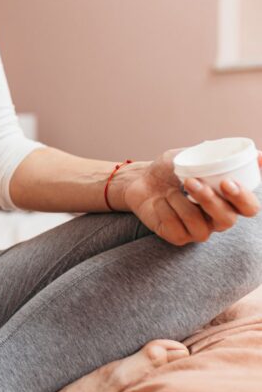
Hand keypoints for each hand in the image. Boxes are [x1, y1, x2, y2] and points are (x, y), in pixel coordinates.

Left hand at [120, 149, 260, 245]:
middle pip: (227, 220)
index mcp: (228, 201)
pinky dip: (166, 211)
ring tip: (170, 190)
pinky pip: (176, 230)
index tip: (228, 182)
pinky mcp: (177, 237)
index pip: (249, 208)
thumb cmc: (170, 169)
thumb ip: (219, 155)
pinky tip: (160, 201)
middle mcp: (216, 219)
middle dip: (211, 201)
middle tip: (193, 182)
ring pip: (200, 226)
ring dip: (182, 204)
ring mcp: (197, 231)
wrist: (140, 179)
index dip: (243, 198)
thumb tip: (258, 154)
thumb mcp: (193, 155)